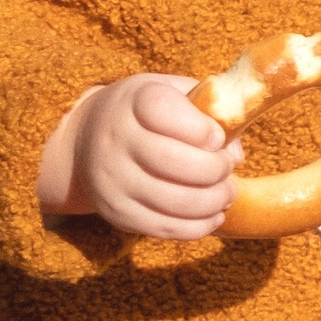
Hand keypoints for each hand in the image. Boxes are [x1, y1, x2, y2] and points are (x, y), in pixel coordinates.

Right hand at [37, 76, 236, 238]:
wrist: (85, 144)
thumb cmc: (142, 115)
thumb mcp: (169, 92)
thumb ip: (208, 110)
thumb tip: (235, 153)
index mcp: (134, 102)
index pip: (165, 112)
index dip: (202, 128)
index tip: (217, 136)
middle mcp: (116, 141)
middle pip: (177, 162)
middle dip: (216, 169)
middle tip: (226, 167)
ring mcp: (114, 181)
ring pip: (178, 201)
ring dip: (215, 200)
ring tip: (226, 192)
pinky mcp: (119, 214)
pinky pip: (168, 228)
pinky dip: (200, 226)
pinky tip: (214, 214)